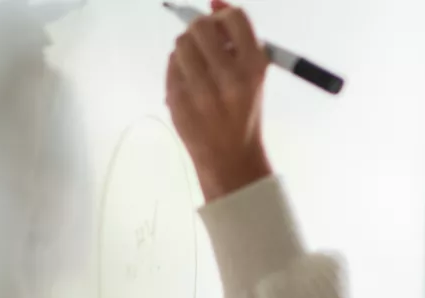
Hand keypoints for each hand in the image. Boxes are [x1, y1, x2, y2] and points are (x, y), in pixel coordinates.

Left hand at [166, 0, 272, 201]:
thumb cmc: (244, 111)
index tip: (223, 28)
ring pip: (181, 43)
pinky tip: (190, 82)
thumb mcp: (253, 75)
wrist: (230, 156)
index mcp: (254, 69)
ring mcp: (200, 90)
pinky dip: (179, 67)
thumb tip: (214, 2)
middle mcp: (228, 77)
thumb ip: (237, 39)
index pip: (235, 17)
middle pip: (201, 26)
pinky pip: (171, 64)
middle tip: (206, 44)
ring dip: (188, 48)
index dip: (224, 16)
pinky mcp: (177, 98)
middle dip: (201, 30)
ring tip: (198, 65)